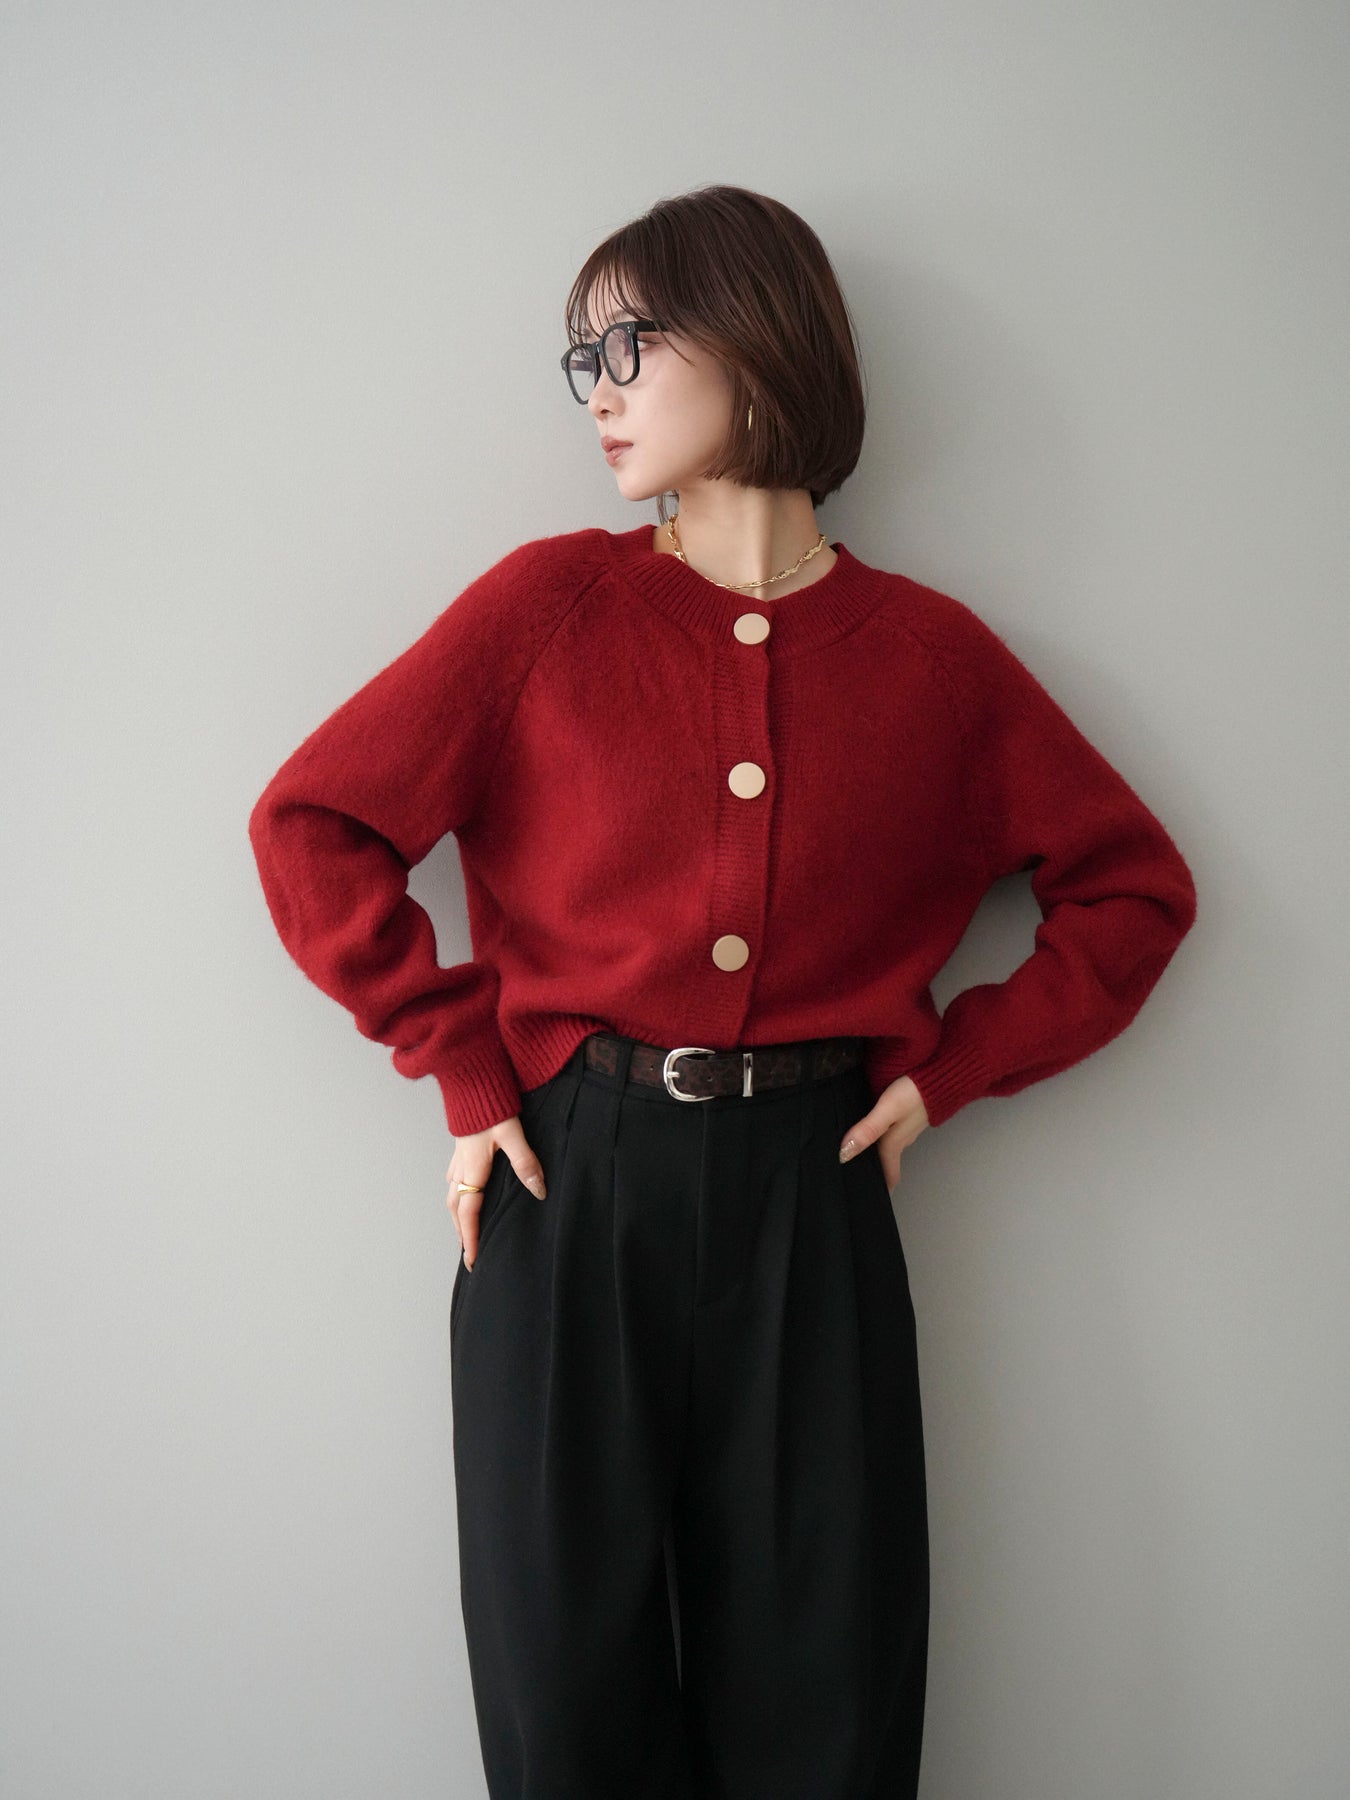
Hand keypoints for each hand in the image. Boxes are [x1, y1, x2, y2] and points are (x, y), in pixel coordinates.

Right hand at [446, 1113, 547, 1269]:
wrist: (470, 1078)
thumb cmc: (490, 1105)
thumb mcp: (513, 1134)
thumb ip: (526, 1163)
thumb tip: (539, 1191)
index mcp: (473, 1169)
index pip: (469, 1213)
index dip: (470, 1238)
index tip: (472, 1259)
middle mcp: (461, 1167)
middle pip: (456, 1209)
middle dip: (461, 1232)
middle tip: (468, 1253)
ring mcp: (458, 1157)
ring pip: (453, 1194)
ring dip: (458, 1215)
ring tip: (465, 1230)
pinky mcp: (460, 1147)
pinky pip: (454, 1179)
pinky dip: (458, 1194)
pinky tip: (465, 1192)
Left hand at [838, 1075, 929, 1193]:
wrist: (944, 1072)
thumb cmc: (915, 1091)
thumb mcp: (888, 1110)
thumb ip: (867, 1130)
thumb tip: (844, 1154)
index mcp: (895, 1141)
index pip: (887, 1171)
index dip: (882, 1186)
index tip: (872, 1199)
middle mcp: (903, 1137)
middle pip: (887, 1160)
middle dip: (878, 1172)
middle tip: (861, 1179)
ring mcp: (909, 1125)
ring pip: (891, 1146)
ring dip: (880, 1154)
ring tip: (863, 1157)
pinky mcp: (911, 1112)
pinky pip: (895, 1131)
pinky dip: (884, 1137)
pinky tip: (875, 1129)